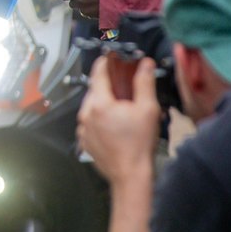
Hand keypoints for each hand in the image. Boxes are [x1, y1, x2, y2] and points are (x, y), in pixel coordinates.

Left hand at [76, 55, 160, 186]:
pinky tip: (115, 125)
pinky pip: (90, 122)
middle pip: (94, 90)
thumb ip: (144, 83)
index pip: (98, 73)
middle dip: (108, 86)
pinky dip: (100, 119)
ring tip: (122, 109)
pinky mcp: (84, 139)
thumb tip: (144, 64)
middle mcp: (86, 113)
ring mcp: (83, 128)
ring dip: (104, 103)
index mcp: (99, 103)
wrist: (130, 174)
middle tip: (123, 87)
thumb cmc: (139, 144)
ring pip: (91, 107)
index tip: (110, 58)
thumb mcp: (147, 109)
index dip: (105, 63)